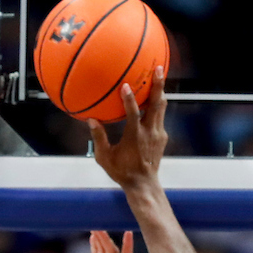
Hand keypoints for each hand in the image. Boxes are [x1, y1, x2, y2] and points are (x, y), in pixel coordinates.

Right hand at [89, 67, 167, 189]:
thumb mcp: (105, 158)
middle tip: (159, 68)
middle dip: (158, 85)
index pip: (133, 113)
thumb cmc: (122, 172)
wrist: (144, 185)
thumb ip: (99, 138)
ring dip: (160, 92)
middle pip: (156, 104)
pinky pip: (160, 117)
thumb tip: (91, 119)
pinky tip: (153, 99)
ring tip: (159, 76)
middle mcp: (149, 132)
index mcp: (135, 136)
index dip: (129, 99)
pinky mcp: (162, 137)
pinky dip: (157, 105)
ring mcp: (158, 134)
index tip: (126, 85)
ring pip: (161, 108)